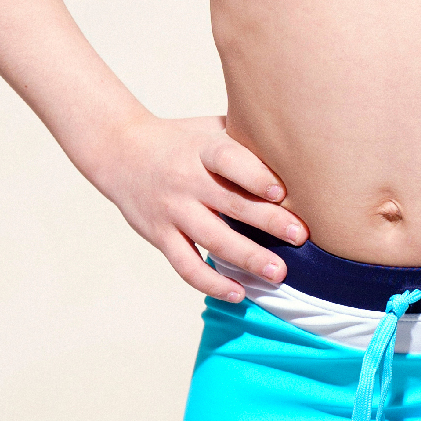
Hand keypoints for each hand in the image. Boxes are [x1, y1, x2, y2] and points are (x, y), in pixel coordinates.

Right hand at [95, 114, 306, 301]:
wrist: (120, 152)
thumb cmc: (182, 139)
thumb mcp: (210, 127)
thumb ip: (245, 138)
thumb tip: (298, 148)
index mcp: (202, 149)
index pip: (228, 159)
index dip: (254, 174)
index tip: (281, 190)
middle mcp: (186, 180)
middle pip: (229, 203)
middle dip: (267, 222)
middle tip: (300, 237)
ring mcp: (171, 210)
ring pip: (212, 239)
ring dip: (247, 259)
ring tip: (279, 273)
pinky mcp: (160, 235)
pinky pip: (186, 265)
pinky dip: (211, 283)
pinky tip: (238, 293)